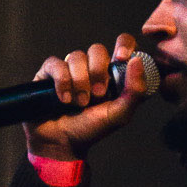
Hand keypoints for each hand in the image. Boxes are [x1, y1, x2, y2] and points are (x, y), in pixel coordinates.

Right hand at [23, 34, 147, 159]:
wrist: (61, 143)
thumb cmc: (92, 129)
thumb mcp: (120, 114)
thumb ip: (134, 91)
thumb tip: (137, 60)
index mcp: (112, 74)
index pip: (123, 44)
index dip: (124, 44)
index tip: (121, 58)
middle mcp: (92, 68)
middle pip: (97, 49)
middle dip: (98, 72)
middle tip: (97, 95)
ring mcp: (70, 69)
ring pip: (76, 56)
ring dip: (79, 81)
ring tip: (79, 103)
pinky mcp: (49, 73)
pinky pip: (56, 63)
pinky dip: (62, 81)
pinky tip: (63, 99)